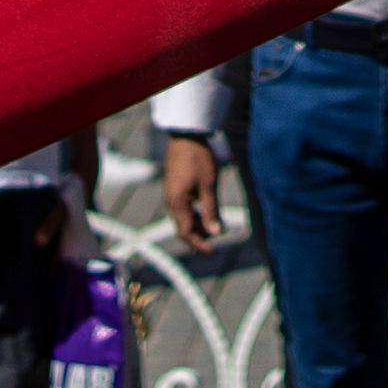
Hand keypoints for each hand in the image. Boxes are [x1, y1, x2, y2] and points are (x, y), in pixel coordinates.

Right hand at [160, 133, 225, 251]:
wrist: (185, 136)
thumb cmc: (198, 158)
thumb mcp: (208, 185)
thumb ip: (211, 210)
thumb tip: (216, 232)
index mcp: (178, 203)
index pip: (187, 232)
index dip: (199, 244)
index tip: (213, 251)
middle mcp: (171, 202)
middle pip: (183, 228)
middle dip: (198, 238)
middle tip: (215, 244)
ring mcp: (171, 195)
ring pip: (183, 219)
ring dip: (197, 226)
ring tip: (214, 228)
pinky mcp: (174, 189)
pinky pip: (182, 209)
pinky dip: (194, 215)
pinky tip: (206, 213)